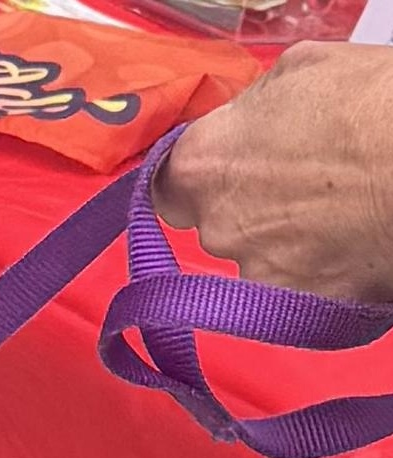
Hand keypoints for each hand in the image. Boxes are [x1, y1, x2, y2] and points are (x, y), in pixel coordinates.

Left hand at [156, 40, 392, 302]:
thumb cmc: (368, 101)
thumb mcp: (300, 69)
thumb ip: (250, 110)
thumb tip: (243, 124)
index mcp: (203, 163)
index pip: (169, 186)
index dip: (201, 178)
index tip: (229, 169)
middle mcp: (214, 227)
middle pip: (216, 222)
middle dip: (249, 204)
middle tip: (302, 179)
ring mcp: (253, 271)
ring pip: (257, 257)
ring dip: (286, 237)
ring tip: (337, 206)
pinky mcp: (293, 307)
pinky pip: (294, 286)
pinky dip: (316, 267)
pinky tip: (349, 238)